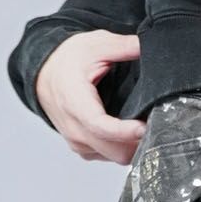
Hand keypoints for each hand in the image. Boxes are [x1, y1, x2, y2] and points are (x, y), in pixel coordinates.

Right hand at [36, 30, 146, 163]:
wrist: (45, 75)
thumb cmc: (68, 60)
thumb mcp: (96, 44)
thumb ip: (123, 46)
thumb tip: (149, 44)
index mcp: (76, 103)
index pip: (102, 127)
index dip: (126, 132)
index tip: (145, 127)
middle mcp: (75, 130)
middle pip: (114, 151)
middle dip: (138, 142)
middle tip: (155, 124)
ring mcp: (78, 143)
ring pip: (114, 157)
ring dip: (132, 147)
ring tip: (145, 127)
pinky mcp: (83, 149)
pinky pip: (108, 157)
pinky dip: (123, 148)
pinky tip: (130, 133)